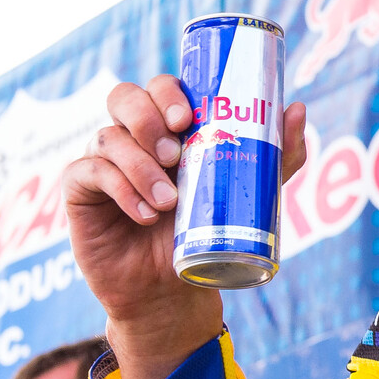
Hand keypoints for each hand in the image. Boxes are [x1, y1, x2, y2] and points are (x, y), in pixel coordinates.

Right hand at [63, 74, 307, 378]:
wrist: (171, 291)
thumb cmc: (206, 234)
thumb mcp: (249, 193)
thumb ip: (275, 156)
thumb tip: (297, 109)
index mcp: (168, 127)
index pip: (159, 87)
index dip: (168, 93)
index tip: (188, 119)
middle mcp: (132, 137)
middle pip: (124, 97)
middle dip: (147, 118)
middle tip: (174, 154)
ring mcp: (103, 161)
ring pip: (107, 137)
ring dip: (140, 166)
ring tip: (168, 202)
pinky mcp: (81, 191)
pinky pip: (88, 172)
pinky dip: (120, 189)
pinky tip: (144, 214)